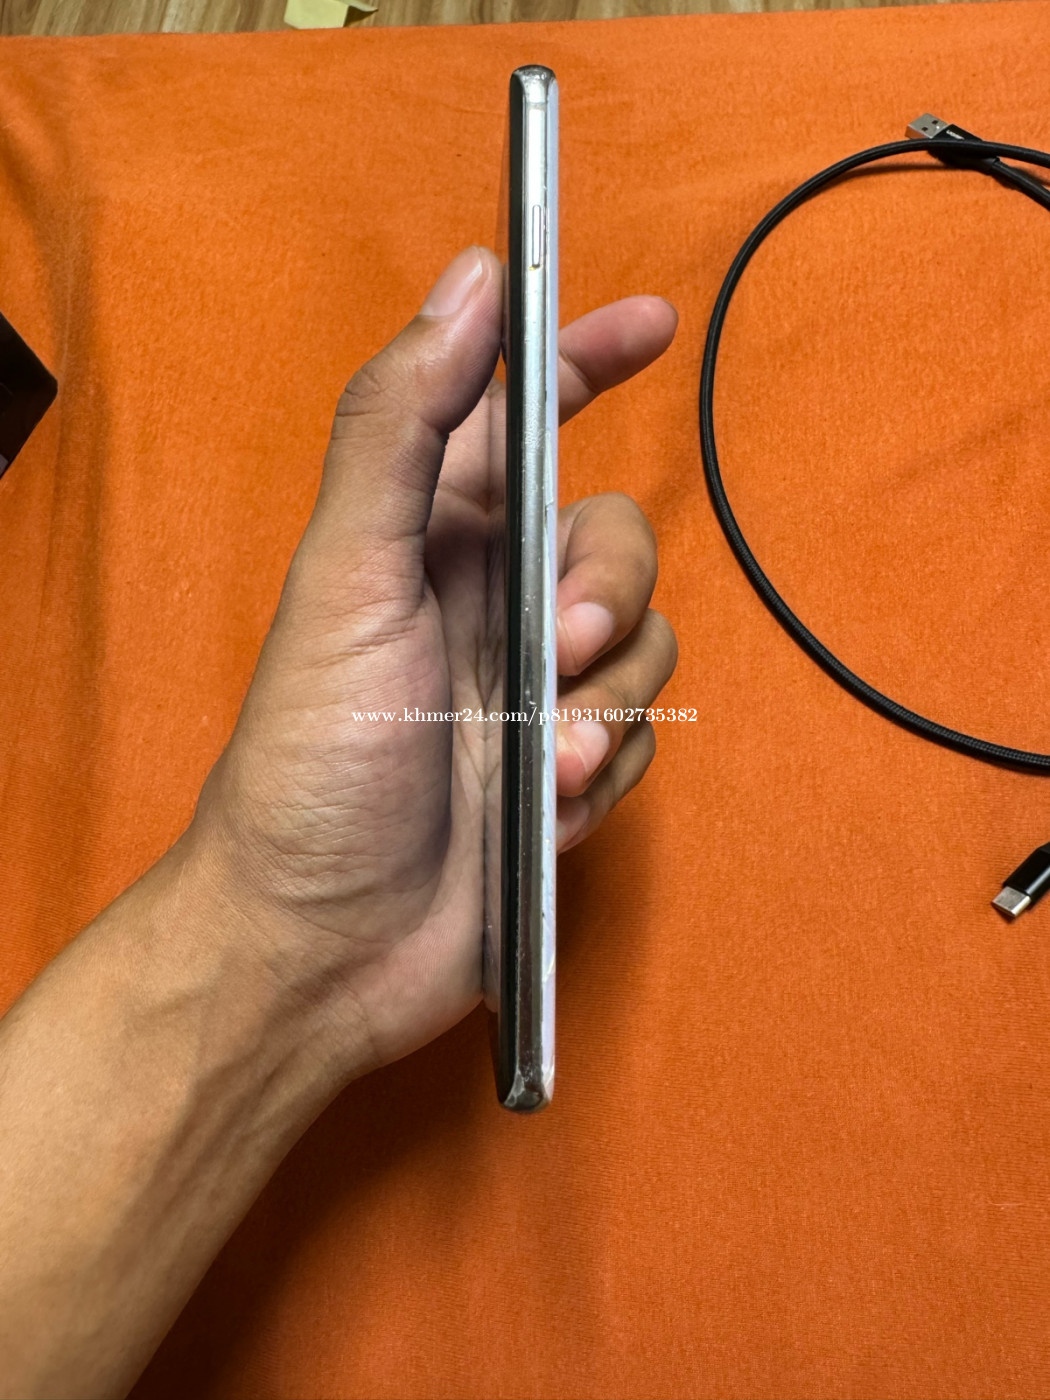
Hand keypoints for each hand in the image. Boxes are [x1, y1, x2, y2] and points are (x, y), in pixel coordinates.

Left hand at [182, 245, 678, 1080]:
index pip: (523, 418)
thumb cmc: (313, 758)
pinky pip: (642, 738)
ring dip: (606, 705)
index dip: (584, 360)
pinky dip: (604, 769)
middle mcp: (492, 603)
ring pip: (646, 647)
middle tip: (563, 645)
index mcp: (432, 539)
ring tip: (541, 760)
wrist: (324, 940)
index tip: (654, 325)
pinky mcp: (568, 771)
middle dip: (612, 589)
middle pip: (616, 541)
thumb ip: (404, 423)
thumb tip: (472, 281)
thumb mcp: (347, 575)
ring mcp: (534, 692)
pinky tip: (543, 808)